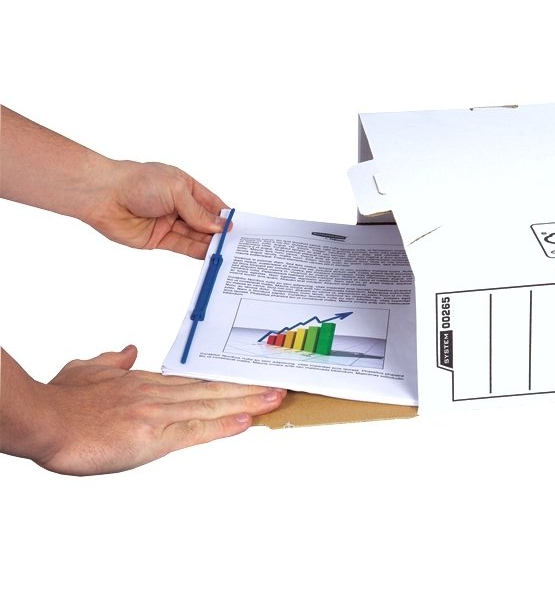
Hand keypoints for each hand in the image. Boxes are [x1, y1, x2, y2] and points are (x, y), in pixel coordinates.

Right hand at [2, 346, 284, 475]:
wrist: (43, 419)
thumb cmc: (62, 400)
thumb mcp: (87, 370)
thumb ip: (111, 361)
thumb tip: (128, 351)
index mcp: (147, 383)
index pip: (195, 380)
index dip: (225, 380)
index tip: (249, 377)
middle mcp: (160, 394)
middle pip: (213, 389)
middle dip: (249, 388)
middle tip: (280, 383)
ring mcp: (159, 412)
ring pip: (212, 404)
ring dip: (247, 401)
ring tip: (276, 397)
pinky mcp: (153, 435)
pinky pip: (196, 429)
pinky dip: (223, 424)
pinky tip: (246, 420)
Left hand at [92, 160, 230, 258]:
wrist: (103, 196)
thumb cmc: (137, 182)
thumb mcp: (176, 191)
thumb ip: (198, 212)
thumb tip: (219, 226)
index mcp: (184, 186)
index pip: (211, 203)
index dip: (224, 215)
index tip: (238, 227)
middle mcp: (178, 204)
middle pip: (204, 222)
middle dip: (218, 232)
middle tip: (235, 244)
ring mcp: (169, 222)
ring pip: (195, 236)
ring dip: (209, 243)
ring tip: (225, 251)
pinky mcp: (159, 239)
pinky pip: (182, 246)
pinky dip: (196, 251)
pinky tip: (209, 254)